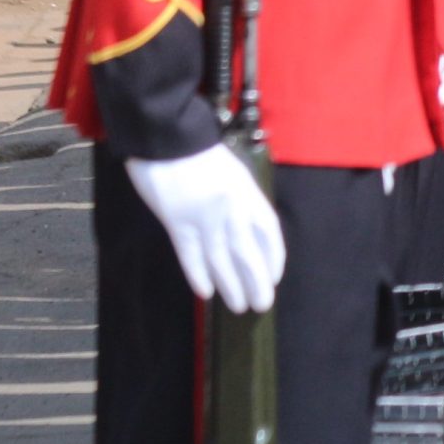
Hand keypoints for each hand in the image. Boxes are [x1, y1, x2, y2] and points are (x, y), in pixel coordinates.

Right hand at [125, 144, 285, 312]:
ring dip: (231, 285)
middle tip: (261, 304)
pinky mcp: (176, 222)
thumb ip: (241, 200)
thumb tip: (247, 232)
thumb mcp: (233, 172)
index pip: (268, 230)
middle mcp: (230, 207)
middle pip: (248, 252)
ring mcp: (203, 217)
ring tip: (239, 306)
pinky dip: (199, 274)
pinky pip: (191, 255)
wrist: (167, 137)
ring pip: (221, 259)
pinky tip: (207, 293)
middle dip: (257, 280)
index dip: (274, 256)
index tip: (275, 276)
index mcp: (247, 191)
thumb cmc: (200, 152)